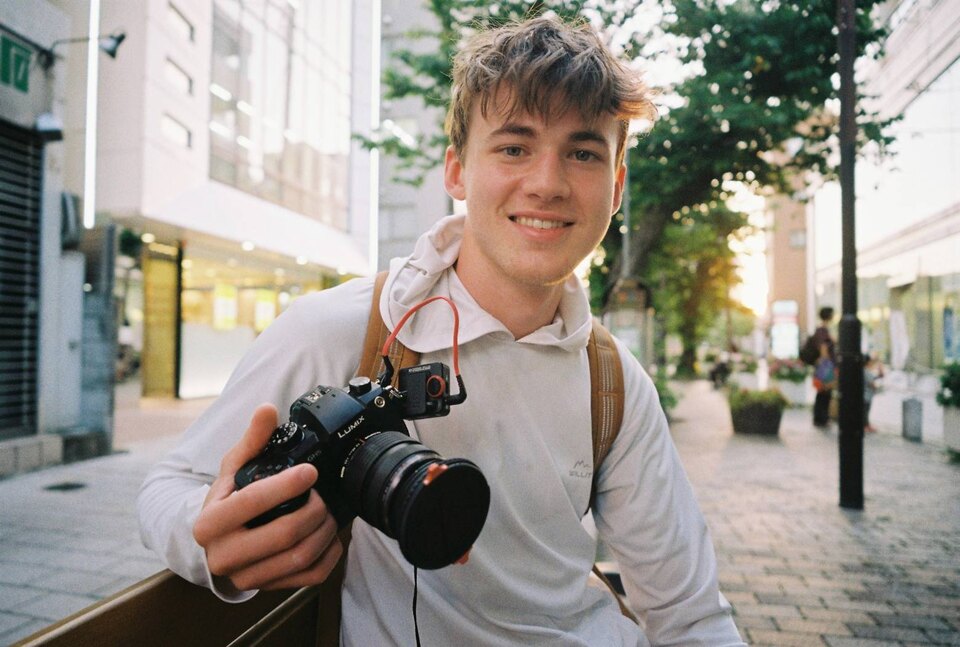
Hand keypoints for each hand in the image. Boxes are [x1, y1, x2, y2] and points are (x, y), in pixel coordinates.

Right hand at [193, 404, 342, 591]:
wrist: (216, 541)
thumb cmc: (227, 499)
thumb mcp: (233, 467)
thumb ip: (252, 438)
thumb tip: (267, 410)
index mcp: (209, 523)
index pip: (252, 503)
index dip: (286, 485)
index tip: (309, 471)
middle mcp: (223, 555)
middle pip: (283, 535)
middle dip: (313, 510)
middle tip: (323, 495)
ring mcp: (246, 576)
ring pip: (299, 558)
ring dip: (324, 531)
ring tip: (329, 511)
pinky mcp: (267, 588)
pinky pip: (309, 577)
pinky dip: (330, 556)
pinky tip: (333, 536)